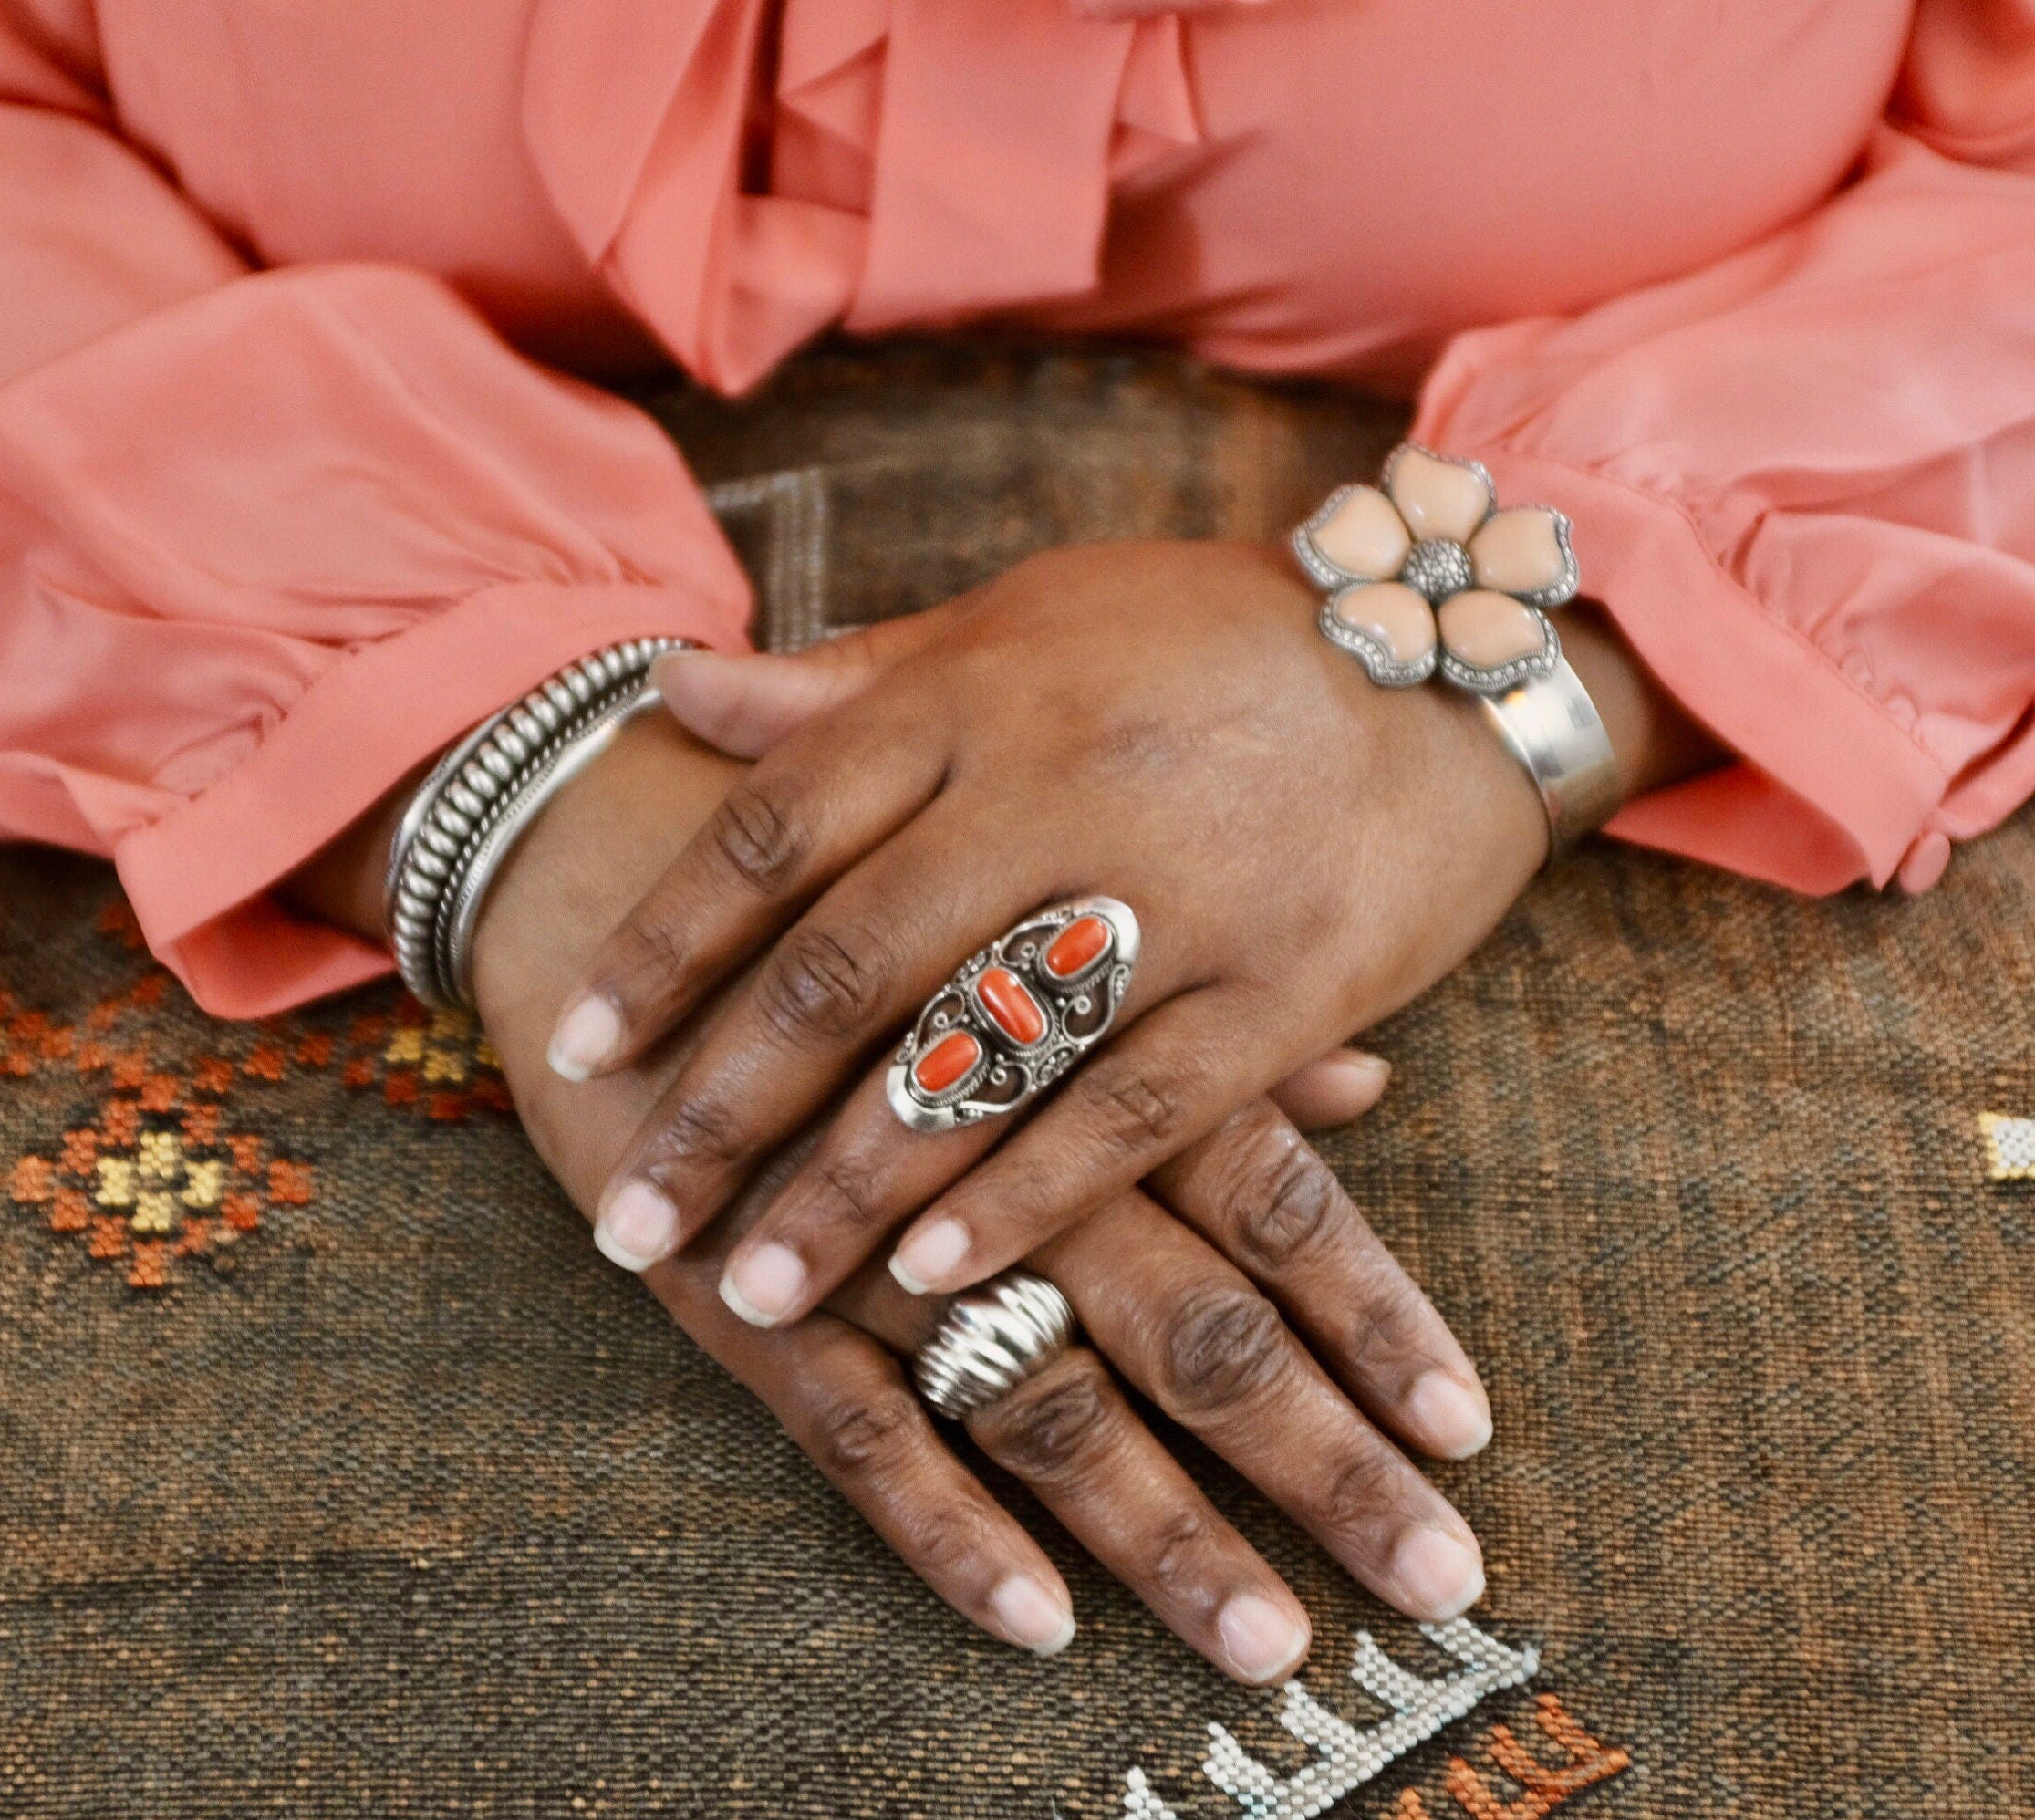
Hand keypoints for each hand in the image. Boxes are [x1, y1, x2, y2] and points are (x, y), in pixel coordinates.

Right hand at [289, 709, 1502, 1680]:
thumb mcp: (1034, 915)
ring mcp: (873, 1227)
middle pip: (1195, 1323)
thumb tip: (1368, 1093)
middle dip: (1321, 1459)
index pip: (1272, 1202)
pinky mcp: (742, 1283)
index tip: (1469, 1430)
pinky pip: (859, 1432)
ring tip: (1269, 1645)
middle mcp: (1007, 1146)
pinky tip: (1037, 1622)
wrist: (602, 836)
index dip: (1374, 1317)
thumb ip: (1199, 1022)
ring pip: (1047, 1397)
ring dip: (1162, 1530)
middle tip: (1439, 1580)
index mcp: (1089, 1046)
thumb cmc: (852, 875)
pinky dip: (949, 1529)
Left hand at [548, 541, 1707, 1329]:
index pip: (781, 828)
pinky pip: (1134, 1113)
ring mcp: (1178, 895)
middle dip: (723, 1107)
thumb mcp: (1026, 623)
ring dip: (848, 1189)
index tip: (574, 1046)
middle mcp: (1061, 790)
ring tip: (750, 1290)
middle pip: (848, 968)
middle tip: (628, 1222)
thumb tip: (662, 689)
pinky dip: (1026, 1199)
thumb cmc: (1213, 643)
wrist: (1460, 658)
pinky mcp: (1284, 987)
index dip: (667, 944)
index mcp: (981, 697)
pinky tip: (933, 1283)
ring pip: (978, 1060)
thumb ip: (849, 681)